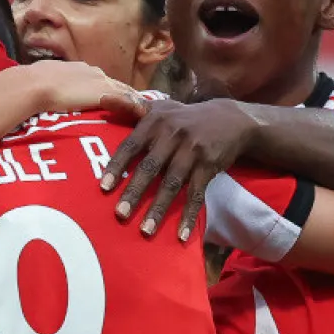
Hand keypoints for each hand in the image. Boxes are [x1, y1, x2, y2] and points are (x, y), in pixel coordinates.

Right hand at [24, 59, 150, 123]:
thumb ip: (52, 87)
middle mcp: (94, 72)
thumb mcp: (45, 83)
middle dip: (128, 93)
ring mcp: (100, 82)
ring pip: (125, 90)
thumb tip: (44, 94)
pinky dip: (135, 106)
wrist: (35, 85)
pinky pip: (126, 99)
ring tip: (146, 110)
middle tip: (141, 104)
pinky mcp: (104, 94)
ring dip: (135, 100)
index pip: (102, 79)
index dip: (112, 88)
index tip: (120, 96)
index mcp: (81, 69)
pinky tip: (144, 113)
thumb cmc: (32, 85)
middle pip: (117, 84)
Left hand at [100, 98, 260, 241]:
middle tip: (120, 215)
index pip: (131, 146)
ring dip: (159, 209)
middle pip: (151, 167)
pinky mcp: (209, 166)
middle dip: (135, 192)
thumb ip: (130, 107)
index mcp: (155, 122)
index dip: (117, 166)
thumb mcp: (159, 107)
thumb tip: (103, 98)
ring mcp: (192, 152)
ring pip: (173, 184)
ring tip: (146, 231)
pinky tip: (180, 235)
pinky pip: (197, 194)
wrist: (230, 119)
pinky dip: (188, 215)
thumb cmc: (184, 117)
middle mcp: (173, 135)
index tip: (103, 187)